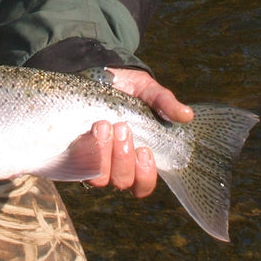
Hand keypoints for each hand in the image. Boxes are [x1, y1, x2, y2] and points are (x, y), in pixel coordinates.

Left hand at [85, 67, 192, 197]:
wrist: (97, 74)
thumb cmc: (127, 89)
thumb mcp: (148, 91)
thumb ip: (165, 103)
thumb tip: (187, 115)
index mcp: (136, 158)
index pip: (142, 185)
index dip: (144, 175)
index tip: (145, 151)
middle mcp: (114, 165)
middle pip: (121, 181)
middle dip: (123, 157)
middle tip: (122, 127)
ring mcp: (93, 160)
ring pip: (99, 177)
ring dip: (103, 154)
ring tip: (103, 125)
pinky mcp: (73, 151)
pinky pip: (77, 163)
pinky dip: (85, 149)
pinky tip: (88, 131)